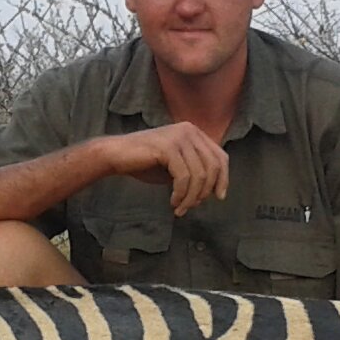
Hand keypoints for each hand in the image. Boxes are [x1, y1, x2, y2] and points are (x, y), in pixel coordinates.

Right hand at [103, 124, 229, 216]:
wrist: (116, 155)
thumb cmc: (145, 162)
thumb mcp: (176, 166)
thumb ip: (195, 171)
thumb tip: (214, 190)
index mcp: (194, 132)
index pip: (220, 156)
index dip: (223, 179)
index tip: (218, 197)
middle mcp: (189, 130)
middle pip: (213, 166)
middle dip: (205, 191)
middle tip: (191, 206)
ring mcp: (179, 137)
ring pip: (199, 174)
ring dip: (191, 197)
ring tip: (180, 208)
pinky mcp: (168, 147)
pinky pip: (184, 177)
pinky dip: (181, 194)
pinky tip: (173, 202)